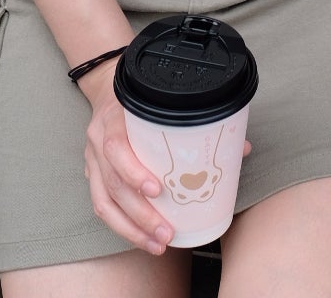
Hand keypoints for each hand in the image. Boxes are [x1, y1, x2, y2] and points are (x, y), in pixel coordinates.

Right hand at [78, 66, 250, 255]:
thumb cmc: (140, 96)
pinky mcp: (91, 174)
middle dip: (140, 214)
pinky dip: (121, 226)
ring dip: (131, 228)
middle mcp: (98, 140)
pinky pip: (102, 206)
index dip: (134, 171)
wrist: (105, 86)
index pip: (116, 146)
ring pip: (104, 201)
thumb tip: (239, 147)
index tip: (158, 190)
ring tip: (157, 243)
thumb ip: (196, 119)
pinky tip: (141, 238)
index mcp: (114, 117)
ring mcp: (92, 159)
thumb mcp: (160, 98)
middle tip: (167, 232)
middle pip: (113, 183)